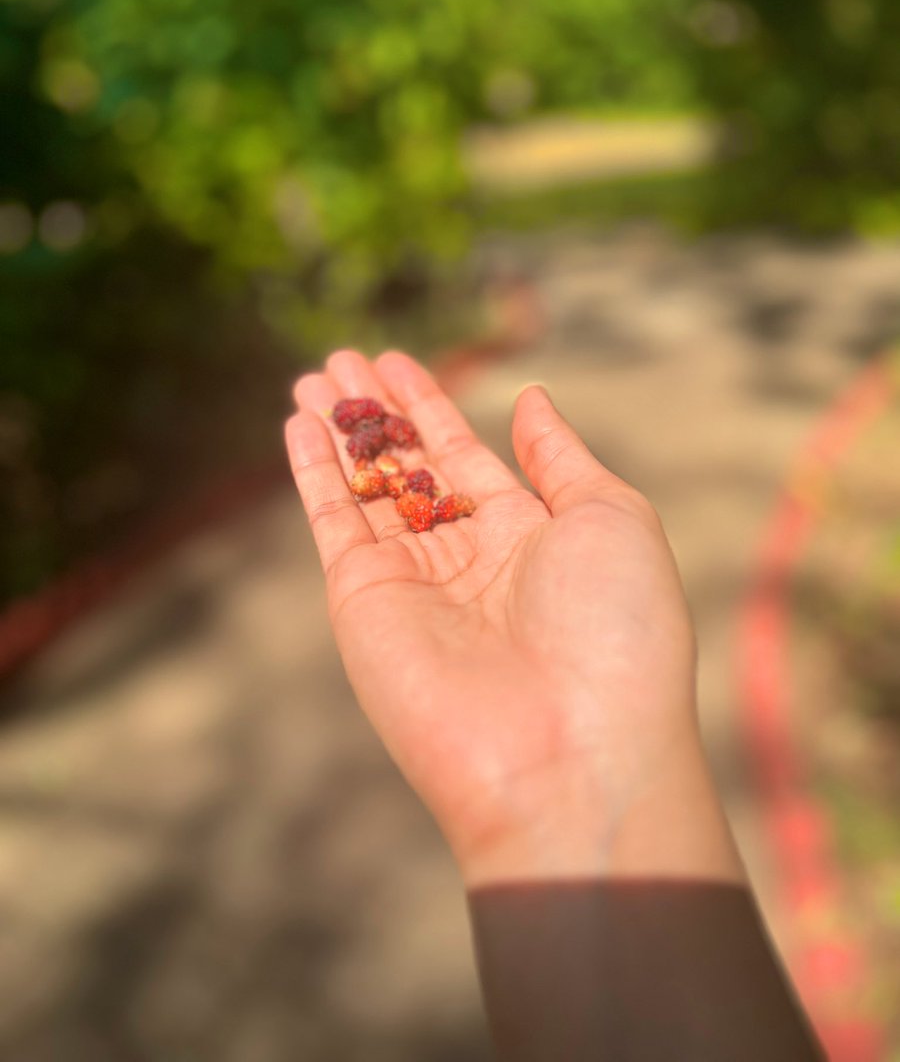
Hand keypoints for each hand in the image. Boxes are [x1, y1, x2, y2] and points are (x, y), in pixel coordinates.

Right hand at [286, 350, 738, 883]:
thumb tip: (532, 398)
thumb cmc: (615, 631)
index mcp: (527, 538)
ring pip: (364, 487)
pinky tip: (299, 425)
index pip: (465, 456)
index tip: (397, 361)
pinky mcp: (362, 601)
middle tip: (344, 359)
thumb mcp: (611, 518)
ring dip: (338, 431)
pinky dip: (313, 473)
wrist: (570, 753)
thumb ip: (560, 457)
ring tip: (314, 377)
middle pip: (407, 468)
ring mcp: (410, 581)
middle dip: (378, 414)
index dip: (430, 407)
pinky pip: (332, 522)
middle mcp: (464, 559)